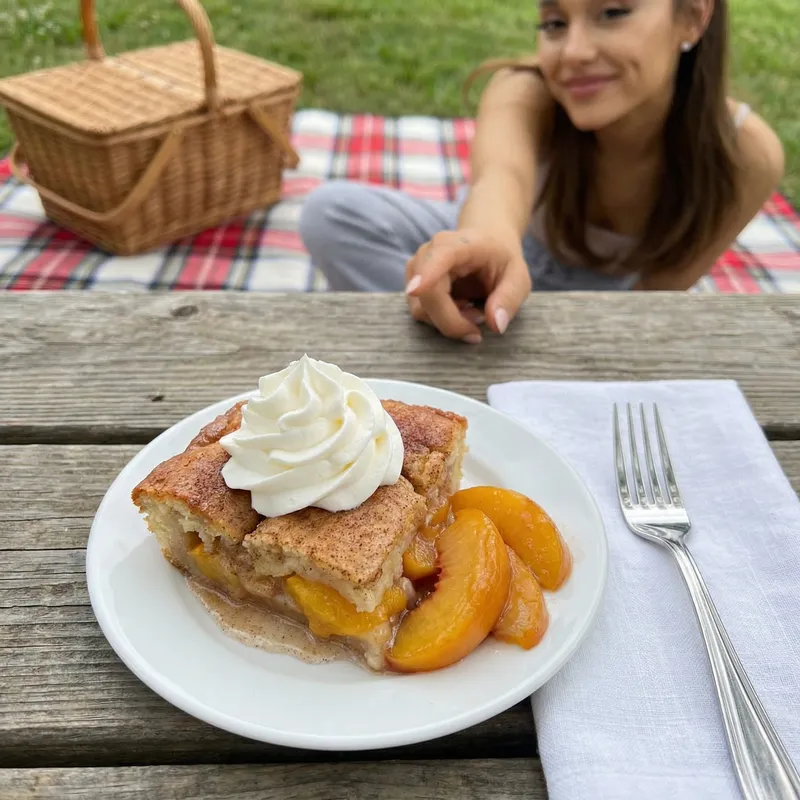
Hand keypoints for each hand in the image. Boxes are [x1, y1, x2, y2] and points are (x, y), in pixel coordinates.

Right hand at [405, 229, 530, 342]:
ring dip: (448, 321)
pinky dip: (441, 319)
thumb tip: (496, 324)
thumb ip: (509, 299)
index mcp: (462, 244)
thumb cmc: (501, 260)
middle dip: (454, 321)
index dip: (426, 274)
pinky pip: (421, 312)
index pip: (439, 256)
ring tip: (472, 310)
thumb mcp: (518, 277)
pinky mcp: (412, 284)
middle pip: (428, 295)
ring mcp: (416, 268)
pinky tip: (459, 309)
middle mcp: (430, 252)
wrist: (486, 245)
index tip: (416, 290)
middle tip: (481, 319)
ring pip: (421, 309)